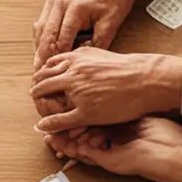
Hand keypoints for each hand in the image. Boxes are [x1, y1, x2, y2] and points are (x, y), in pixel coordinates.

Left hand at [32, 47, 181, 132]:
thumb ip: (79, 57)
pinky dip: (48, 124)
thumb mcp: (98, 54)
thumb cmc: (127, 68)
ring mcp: (79, 93)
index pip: (47, 68)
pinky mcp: (87, 111)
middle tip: (35, 97)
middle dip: (37, 91)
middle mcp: (73, 74)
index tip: (40, 83)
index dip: (41, 77)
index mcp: (76, 59)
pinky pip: (61, 120)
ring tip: (39, 110)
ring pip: (48, 100)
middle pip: (43, 83)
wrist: (146, 80)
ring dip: (40, 106)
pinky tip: (43, 127)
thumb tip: (65, 60)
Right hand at [34, 0, 144, 63]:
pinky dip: (41, 37)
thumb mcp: (112, 22)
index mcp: (76, 8)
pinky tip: (42, 49)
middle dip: (41, 56)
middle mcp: (60, 3)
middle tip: (38, 74)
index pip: (61, 40)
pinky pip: (42, 22)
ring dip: (39, 47)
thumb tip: (84, 61)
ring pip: (40, 29)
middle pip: (46, 36)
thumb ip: (98, 43)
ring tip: (38, 65)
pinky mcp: (53, 1)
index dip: (57, 59)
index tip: (54, 74)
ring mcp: (54, 1)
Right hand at [44, 117, 181, 181]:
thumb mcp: (140, 116)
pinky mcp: (110, 161)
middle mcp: (111, 143)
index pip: (91, 123)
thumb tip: (108, 92)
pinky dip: (69, 148)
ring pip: (78, 146)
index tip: (60, 106)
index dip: (75, 116)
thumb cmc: (165, 134)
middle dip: (61, 127)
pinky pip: (85, 155)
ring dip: (61, 138)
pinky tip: (56, 140)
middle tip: (44, 120)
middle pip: (80, 134)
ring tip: (46, 132)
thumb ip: (122, 108)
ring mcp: (109, 153)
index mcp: (118, 131)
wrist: (177, 155)